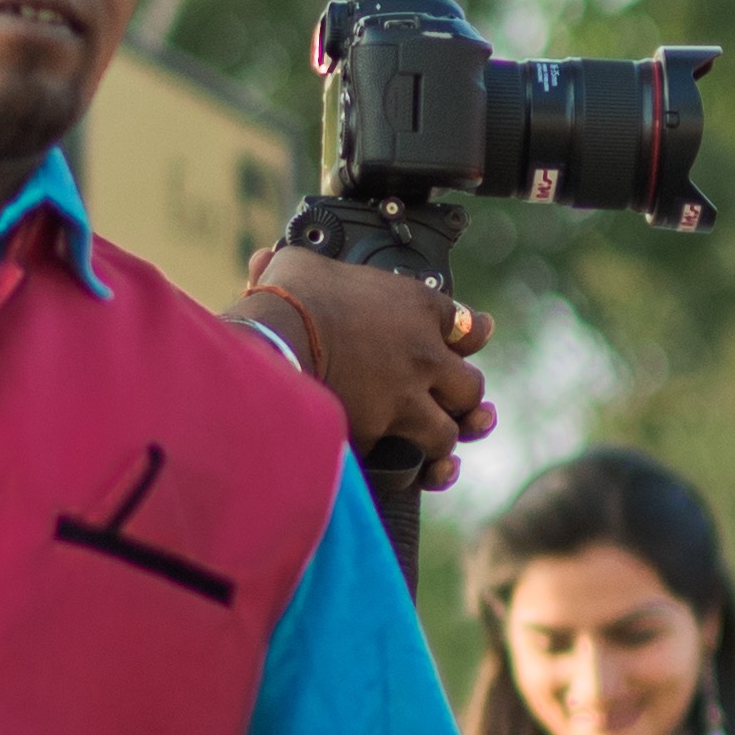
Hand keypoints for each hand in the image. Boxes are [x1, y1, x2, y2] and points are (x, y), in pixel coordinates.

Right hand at [242, 246, 493, 478]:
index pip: (467, 328)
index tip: (458, 347)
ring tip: (421, 445)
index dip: (465, 340)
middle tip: (446, 409)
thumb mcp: (302, 263)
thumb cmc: (285, 293)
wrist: (272, 333)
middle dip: (462, 404)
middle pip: (471, 390)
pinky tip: (397, 469)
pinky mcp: (378, 434)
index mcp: (417, 308)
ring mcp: (405, 399)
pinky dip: (403, 472)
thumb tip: (263, 261)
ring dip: (437, 445)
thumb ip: (306, 271)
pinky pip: (406, 465)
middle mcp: (424, 355)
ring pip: (446, 435)